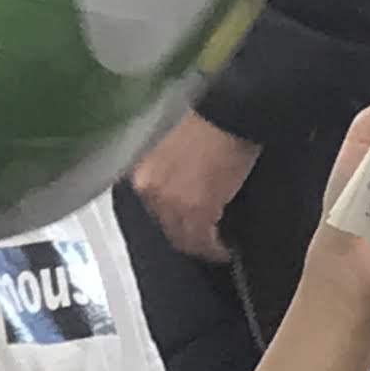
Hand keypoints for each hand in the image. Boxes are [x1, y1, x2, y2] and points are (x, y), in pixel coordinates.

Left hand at [129, 109, 259, 260]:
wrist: (227, 120)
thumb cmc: (205, 131)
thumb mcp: (172, 156)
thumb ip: (169, 178)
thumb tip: (181, 196)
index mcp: (142, 177)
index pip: (153, 214)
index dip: (174, 225)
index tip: (190, 231)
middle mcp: (150, 192)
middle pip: (167, 229)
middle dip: (186, 239)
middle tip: (205, 244)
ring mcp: (172, 203)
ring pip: (184, 239)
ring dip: (201, 247)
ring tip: (217, 249)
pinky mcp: (198, 211)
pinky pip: (204, 241)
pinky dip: (215, 249)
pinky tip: (225, 250)